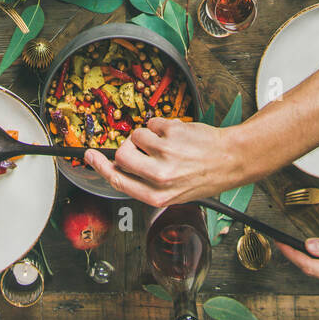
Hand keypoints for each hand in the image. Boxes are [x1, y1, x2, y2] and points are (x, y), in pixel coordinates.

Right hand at [84, 118, 244, 206]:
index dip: (100, 167)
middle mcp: (160, 177)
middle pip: (121, 155)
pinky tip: (177, 135)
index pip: (118, 181)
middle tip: (142, 148)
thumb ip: (146, 182)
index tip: (89, 156)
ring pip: (137, 136)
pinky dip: (161, 126)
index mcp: (157, 196)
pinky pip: (153, 123)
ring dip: (147, 136)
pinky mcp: (173, 133)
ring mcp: (166, 153)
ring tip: (166, 144)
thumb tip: (119, 165)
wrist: (229, 159)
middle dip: (127, 148)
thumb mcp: (172, 192)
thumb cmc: (203, 177)